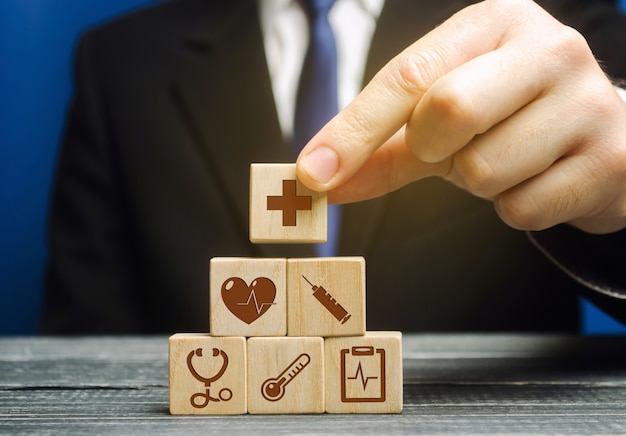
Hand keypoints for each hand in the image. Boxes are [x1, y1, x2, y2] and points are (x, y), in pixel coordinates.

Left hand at [296, 0, 625, 233]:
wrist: (596, 138)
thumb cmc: (506, 120)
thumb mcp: (439, 121)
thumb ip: (378, 148)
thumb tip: (317, 180)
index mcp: (494, 23)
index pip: (409, 74)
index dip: (353, 129)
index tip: (312, 174)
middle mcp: (548, 48)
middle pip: (447, 110)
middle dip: (432, 149)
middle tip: (452, 147)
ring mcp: (589, 101)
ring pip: (483, 170)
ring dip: (476, 182)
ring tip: (506, 159)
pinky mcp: (609, 159)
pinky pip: (522, 210)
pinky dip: (513, 206)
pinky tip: (537, 179)